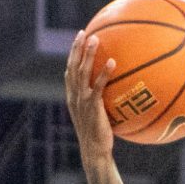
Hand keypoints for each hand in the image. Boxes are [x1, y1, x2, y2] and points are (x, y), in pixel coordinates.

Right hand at [64, 32, 115, 164]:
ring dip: (87, 54)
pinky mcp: (92, 107)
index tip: (79, 40)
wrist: (94, 151)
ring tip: (95, 39)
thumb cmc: (99, 137)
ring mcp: (82, 100)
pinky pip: (98, 86)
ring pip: (82, 72)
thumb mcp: (96, 117)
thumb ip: (100, 103)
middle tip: (84, 32)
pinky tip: (112, 62)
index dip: (72, 55)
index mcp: (73, 97)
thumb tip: (114, 95)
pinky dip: (104, 73)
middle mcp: (74, 95)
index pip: (70, 71)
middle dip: (77, 48)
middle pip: (72, 66)